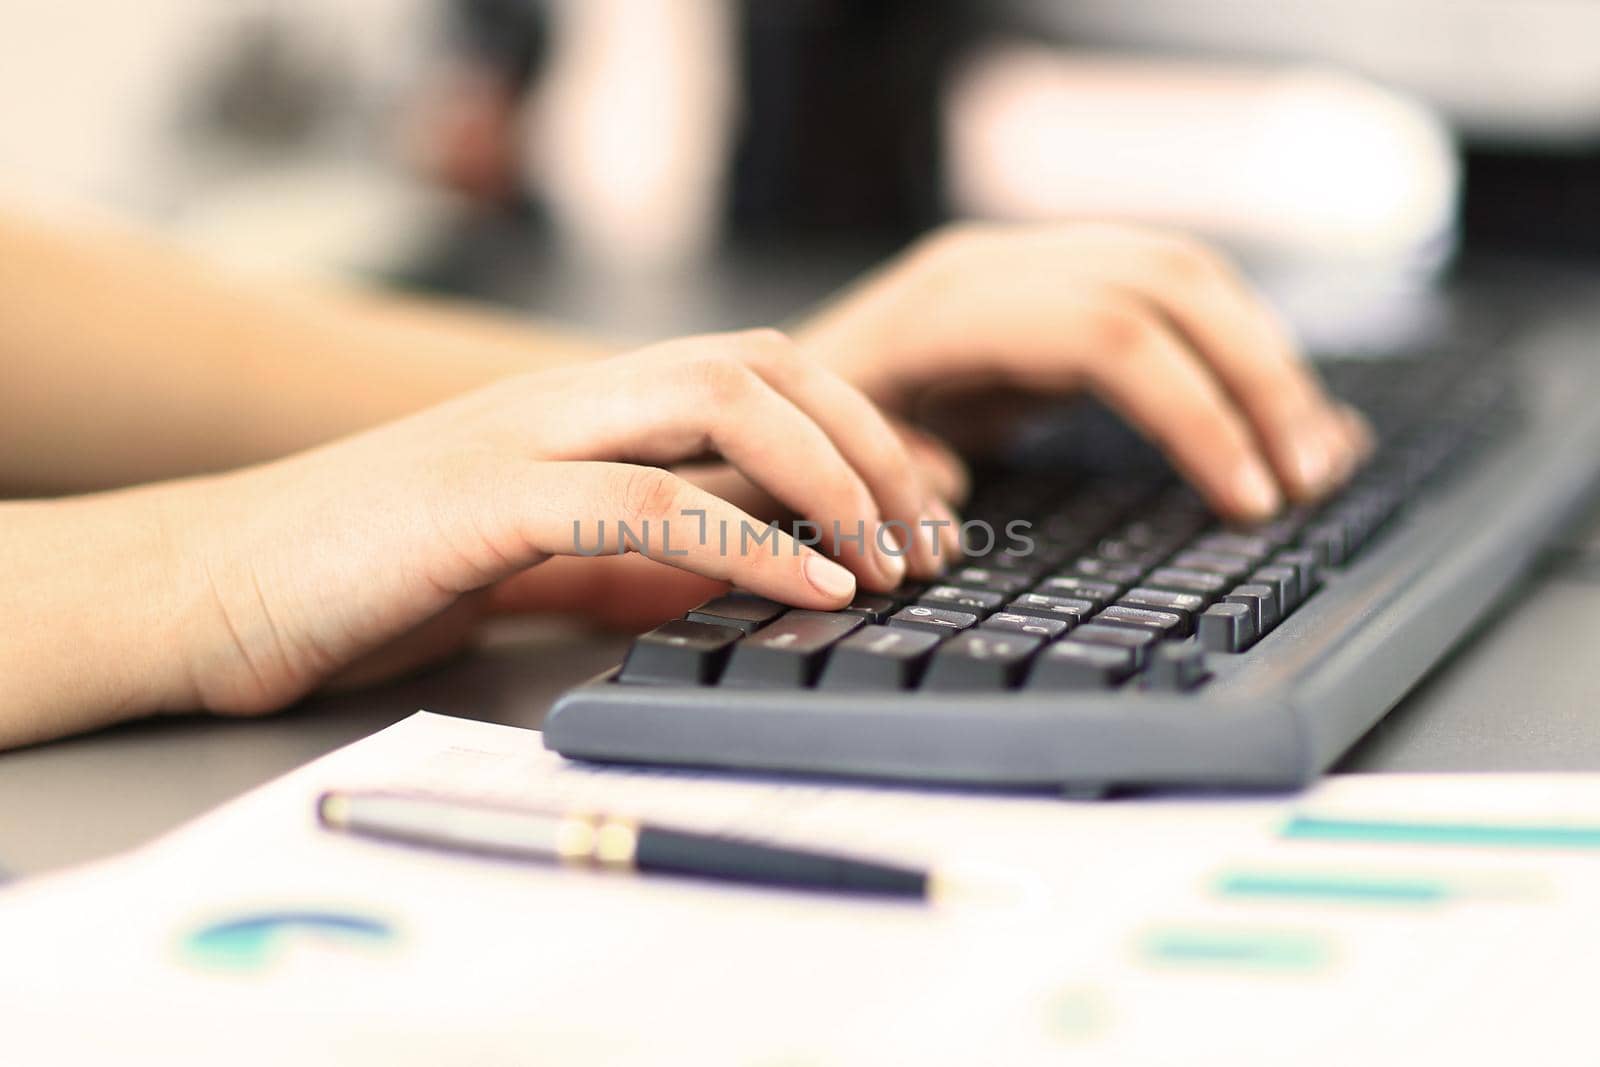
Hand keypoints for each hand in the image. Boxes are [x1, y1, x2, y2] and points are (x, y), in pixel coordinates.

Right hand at [170, 331, 960, 715]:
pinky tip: (811, 587)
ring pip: (717, 402)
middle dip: (870, 439)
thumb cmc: (372, 572)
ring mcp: (524, 435)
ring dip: (831, 476)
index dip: (860, 426)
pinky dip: (747, 539)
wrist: (212, 588)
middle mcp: (566, 398)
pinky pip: (644, 500)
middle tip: (932, 532)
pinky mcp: (482, 498)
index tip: (929, 505)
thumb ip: (637, 556)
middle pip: (758, 363)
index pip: (754, 372)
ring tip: (893, 558)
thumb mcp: (538, 562)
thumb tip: (746, 574)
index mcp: (583, 406)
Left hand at [798, 222, 1371, 519]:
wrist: (769, 381)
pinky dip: (1235, 354)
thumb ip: (886, 486)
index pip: (1110, 334)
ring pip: (1189, 277)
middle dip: (1258, 382)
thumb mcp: (821, 465)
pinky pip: (1171, 298)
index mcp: (950, 305)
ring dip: (1264, 361)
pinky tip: (1279, 411)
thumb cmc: (792, 434)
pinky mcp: (1058, 289)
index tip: (1248, 502)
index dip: (1192, 414)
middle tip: (1308, 483)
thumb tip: (947, 512)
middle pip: (1173, 285)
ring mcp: (1034, 266)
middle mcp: (1002, 264)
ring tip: (1316, 455)